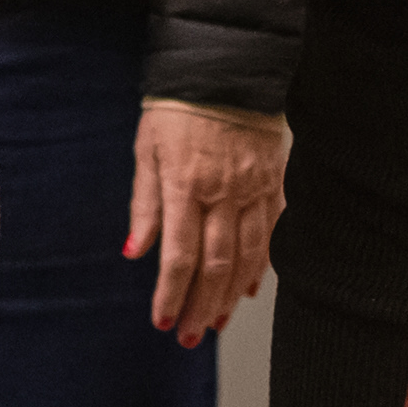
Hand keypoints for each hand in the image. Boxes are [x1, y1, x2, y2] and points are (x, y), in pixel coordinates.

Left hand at [124, 99, 288, 344]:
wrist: (226, 68)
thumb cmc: (177, 108)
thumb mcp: (147, 150)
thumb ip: (144, 204)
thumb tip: (134, 252)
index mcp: (186, 185)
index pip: (180, 254)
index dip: (171, 293)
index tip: (161, 320)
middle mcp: (224, 193)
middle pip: (215, 265)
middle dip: (199, 306)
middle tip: (187, 337)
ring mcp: (254, 190)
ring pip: (246, 257)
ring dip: (228, 296)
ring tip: (214, 324)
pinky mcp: (273, 183)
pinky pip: (271, 234)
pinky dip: (260, 266)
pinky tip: (248, 289)